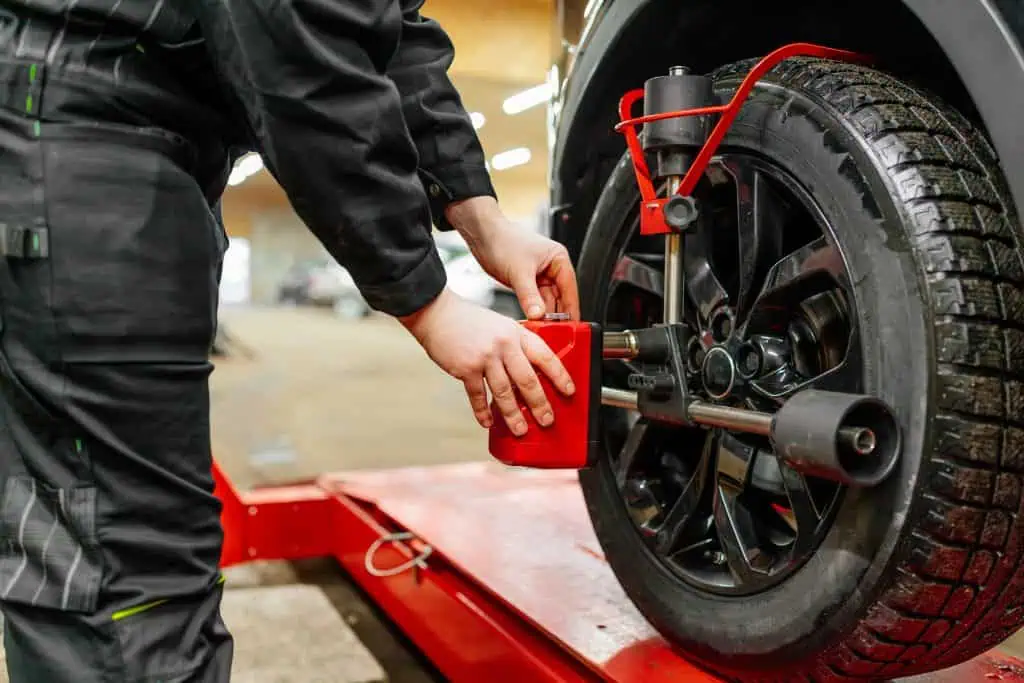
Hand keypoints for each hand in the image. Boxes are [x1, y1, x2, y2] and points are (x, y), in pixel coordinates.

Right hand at [399, 288, 575, 434]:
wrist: (437, 313)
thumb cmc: (468, 319)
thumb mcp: (501, 325)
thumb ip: (515, 344)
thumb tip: (528, 371)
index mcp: (516, 333)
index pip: (545, 356)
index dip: (560, 375)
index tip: (569, 390)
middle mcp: (504, 345)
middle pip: (528, 380)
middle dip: (539, 404)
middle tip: (547, 420)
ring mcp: (485, 357)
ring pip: (504, 392)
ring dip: (513, 414)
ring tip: (521, 428)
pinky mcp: (466, 369)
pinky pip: (478, 395)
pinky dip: (483, 411)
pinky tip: (488, 422)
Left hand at [445, 197, 579, 320]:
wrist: (482, 234)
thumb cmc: (503, 240)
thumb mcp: (519, 272)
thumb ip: (530, 296)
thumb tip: (539, 315)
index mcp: (558, 259)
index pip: (570, 289)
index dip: (571, 309)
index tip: (571, 327)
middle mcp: (551, 267)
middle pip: (559, 298)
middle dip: (555, 315)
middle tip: (553, 333)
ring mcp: (539, 276)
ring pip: (546, 302)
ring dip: (543, 315)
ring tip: (541, 329)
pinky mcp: (526, 282)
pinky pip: (534, 301)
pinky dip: (532, 311)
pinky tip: (531, 321)